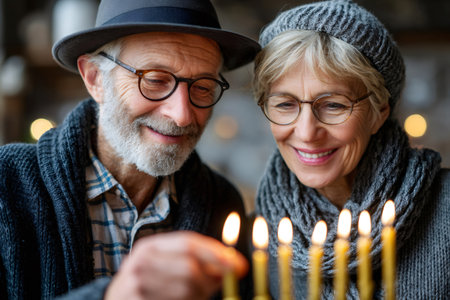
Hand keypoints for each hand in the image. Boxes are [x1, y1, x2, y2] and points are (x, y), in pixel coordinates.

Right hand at [104, 231, 247, 299]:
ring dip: (201, 295)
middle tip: (220, 284)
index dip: (216, 253)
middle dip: (211, 278)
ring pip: (185, 291)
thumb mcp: (165, 263)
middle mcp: (140, 262)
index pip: (188, 243)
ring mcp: (135, 286)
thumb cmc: (149, 281)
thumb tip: (235, 264)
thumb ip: (196, 260)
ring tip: (199, 295)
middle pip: (189, 267)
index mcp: (149, 246)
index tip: (239, 263)